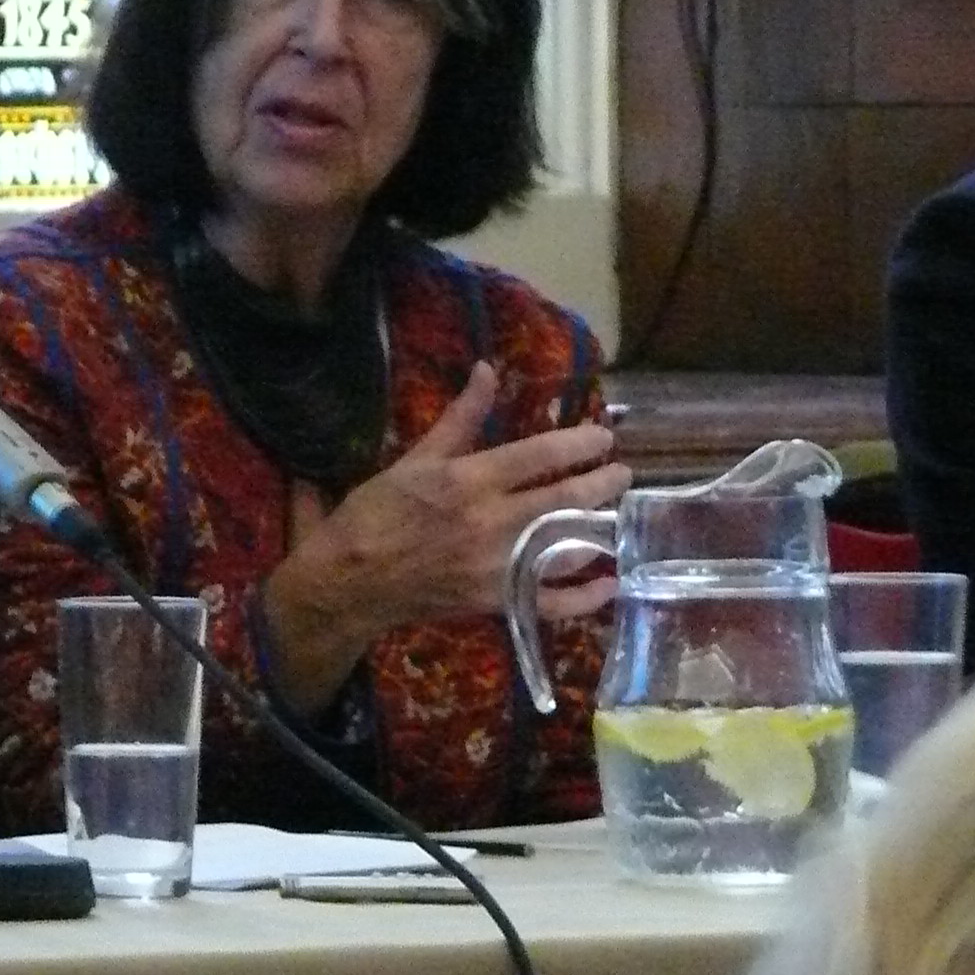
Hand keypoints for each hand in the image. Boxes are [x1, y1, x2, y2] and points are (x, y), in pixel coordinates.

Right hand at [260, 362, 628, 708]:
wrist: (350, 581)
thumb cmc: (377, 514)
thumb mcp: (414, 459)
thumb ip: (460, 418)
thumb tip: (487, 370)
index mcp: (470, 480)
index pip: (541, 456)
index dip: (581, 443)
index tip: (605, 437)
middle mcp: (492, 522)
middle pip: (567, 500)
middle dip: (604, 484)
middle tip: (624, 474)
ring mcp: (498, 567)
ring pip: (568, 547)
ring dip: (601, 530)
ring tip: (618, 515)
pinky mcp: (497, 601)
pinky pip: (552, 603)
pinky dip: (585, 598)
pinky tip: (608, 583)